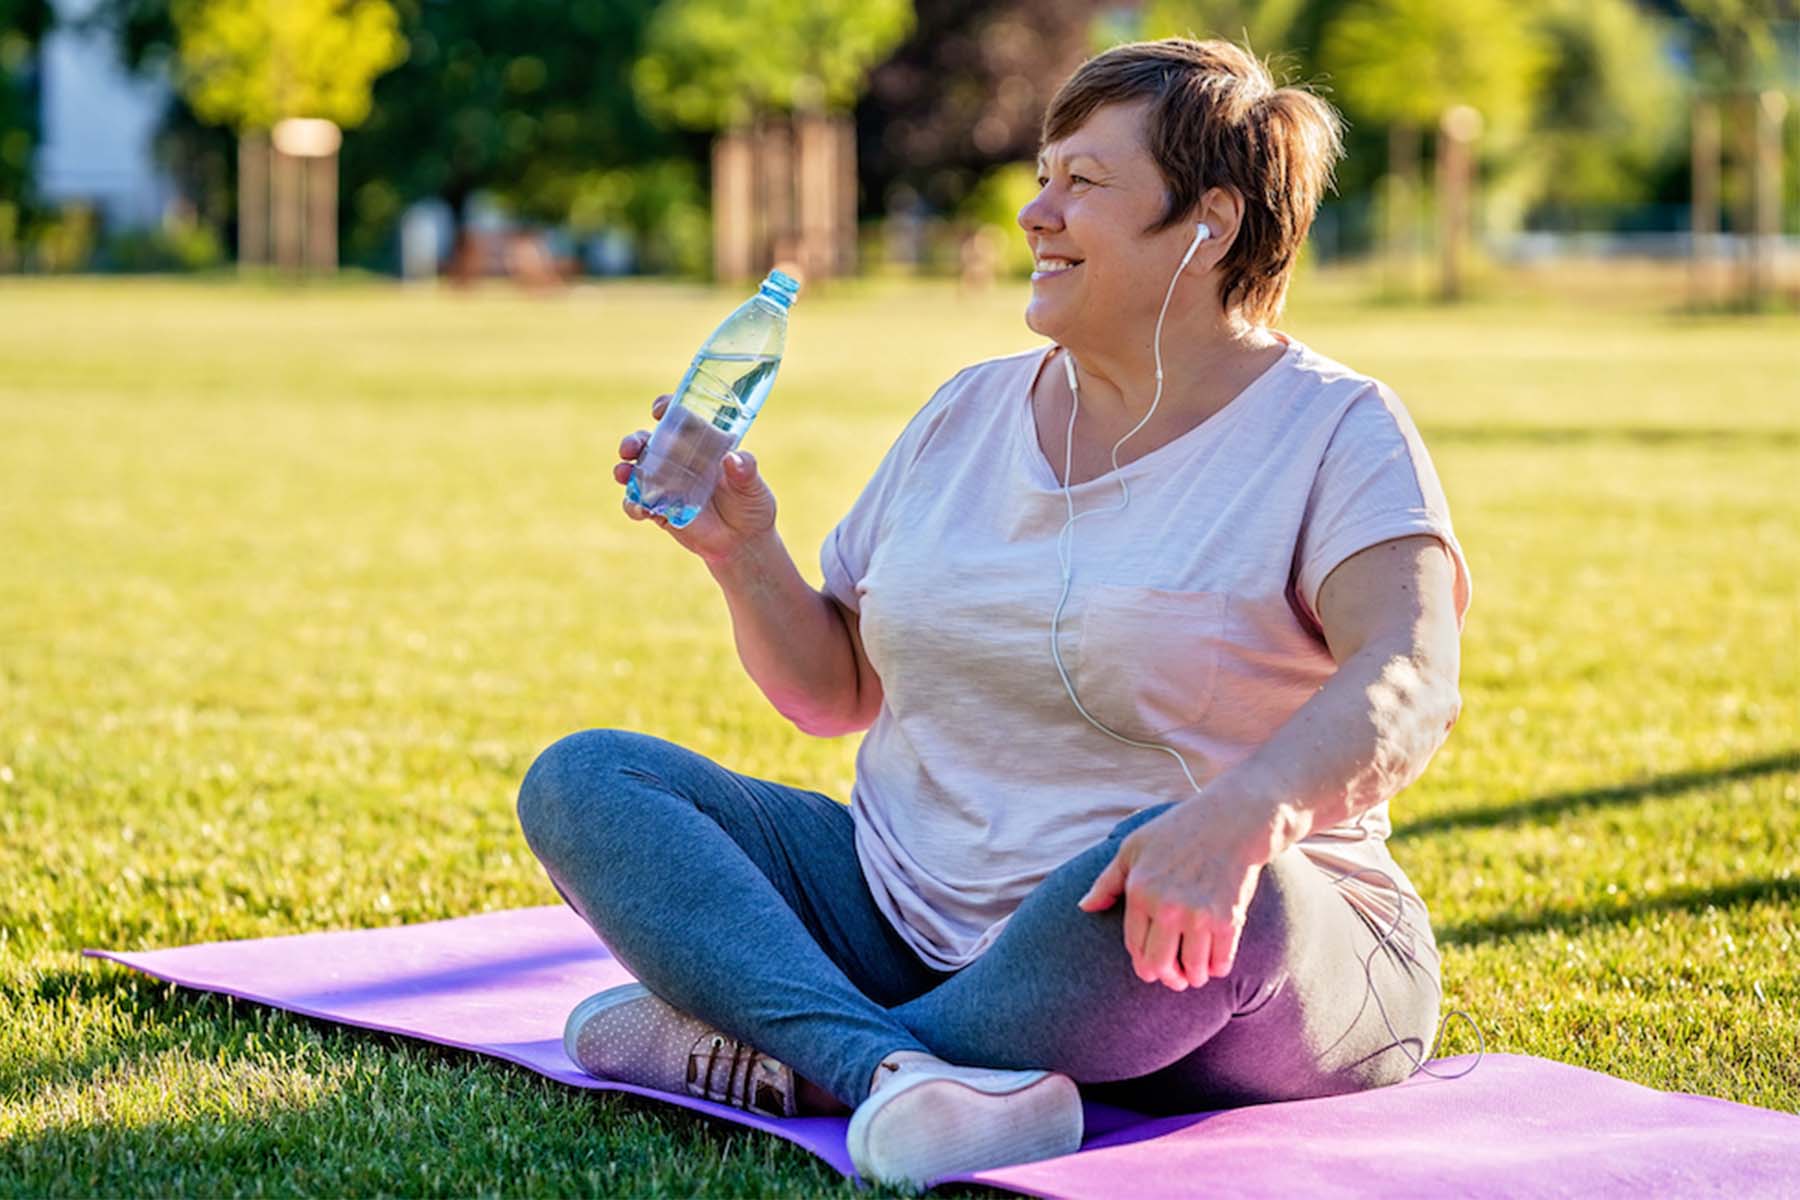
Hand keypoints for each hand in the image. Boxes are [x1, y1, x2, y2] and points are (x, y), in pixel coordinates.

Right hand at [615, 393, 777, 563]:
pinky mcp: (659, 509)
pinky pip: (638, 504)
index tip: (659, 410)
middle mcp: (679, 460)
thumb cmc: (751, 507)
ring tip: (623, 473)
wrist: (742, 543)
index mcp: (702, 444)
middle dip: (634, 441)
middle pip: (649, 442)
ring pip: (636, 470)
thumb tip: (733, 458)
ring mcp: (666, 484)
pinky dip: (633, 504)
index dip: (666, 408)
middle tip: (629, 448)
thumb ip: (746, 472)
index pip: (680, 418)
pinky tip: (639, 509)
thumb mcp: (753, 488)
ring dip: (625, 469)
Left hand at [1076, 797, 1273, 991]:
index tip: (1152, 966)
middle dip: (1167, 978)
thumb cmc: (1179, 830)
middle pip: (1159, 966)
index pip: (1135, 947)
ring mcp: (1198, 915)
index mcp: (1140, 891)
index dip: (1143, 964)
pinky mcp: (1228, 919)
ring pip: (1192, 970)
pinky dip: (1217, 969)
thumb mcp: (1134, 847)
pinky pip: (1220, 963)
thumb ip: (1107, 881)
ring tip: (1195, 973)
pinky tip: (1215, 964)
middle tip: (1175, 978)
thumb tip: (1084, 907)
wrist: (1233, 819)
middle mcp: (1166, 907)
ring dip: (1193, 977)